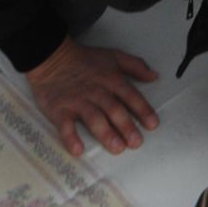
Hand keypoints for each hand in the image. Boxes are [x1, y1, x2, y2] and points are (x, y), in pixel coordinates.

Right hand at [25, 38, 158, 157]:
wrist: (53, 57)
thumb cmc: (86, 60)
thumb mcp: (114, 56)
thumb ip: (136, 66)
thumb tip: (155, 76)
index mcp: (112, 79)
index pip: (131, 96)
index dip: (143, 110)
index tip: (152, 125)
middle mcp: (97, 92)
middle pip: (114, 110)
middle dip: (127, 126)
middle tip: (136, 143)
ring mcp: (78, 101)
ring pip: (94, 118)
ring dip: (106, 133)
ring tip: (117, 148)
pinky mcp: (60, 110)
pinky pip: (65, 126)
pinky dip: (71, 138)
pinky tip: (78, 150)